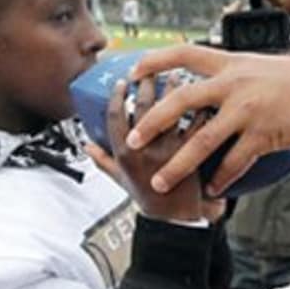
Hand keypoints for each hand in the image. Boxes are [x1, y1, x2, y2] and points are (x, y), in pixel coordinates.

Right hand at [86, 77, 203, 221]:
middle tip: (149, 71)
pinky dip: (199, 107)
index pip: (115, 115)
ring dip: (173, 88)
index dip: (117, 95)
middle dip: (145, 83)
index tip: (121, 82)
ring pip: (170, 109)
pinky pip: (197, 122)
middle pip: (142, 105)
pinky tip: (201, 95)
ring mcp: (168, 148)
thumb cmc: (150, 199)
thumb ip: (103, 161)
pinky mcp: (191, 151)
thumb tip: (87, 146)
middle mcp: (144, 148)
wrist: (177, 217)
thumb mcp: (120, 181)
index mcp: (124, 153)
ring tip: (175, 74)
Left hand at [124, 45, 289, 195]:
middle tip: (133, 140)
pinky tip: (213, 188)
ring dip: (178, 164)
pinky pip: (234, 161)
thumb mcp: (260, 65)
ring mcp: (247, 110)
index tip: (133, 72)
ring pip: (201, 140)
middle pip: (181, 101)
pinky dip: (221, 178)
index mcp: (231, 63)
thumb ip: (234, 75)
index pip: (184, 53)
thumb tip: (212, 85)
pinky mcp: (263, 134)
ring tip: (162, 181)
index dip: (156, 61)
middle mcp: (234, 84)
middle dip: (153, 123)